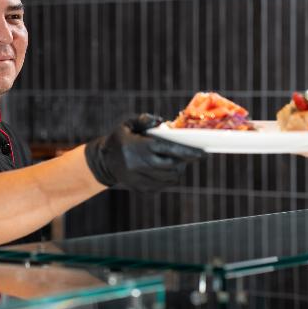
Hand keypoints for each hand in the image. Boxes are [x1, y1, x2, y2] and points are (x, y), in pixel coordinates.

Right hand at [85, 114, 205, 191]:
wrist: (104, 162)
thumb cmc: (120, 138)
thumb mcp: (128, 124)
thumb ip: (145, 120)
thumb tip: (161, 122)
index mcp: (137, 147)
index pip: (168, 149)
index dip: (187, 151)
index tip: (203, 153)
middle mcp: (138, 165)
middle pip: (172, 166)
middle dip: (185, 160)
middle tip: (192, 155)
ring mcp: (139, 179)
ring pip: (170, 178)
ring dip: (178, 169)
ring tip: (179, 161)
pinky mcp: (141, 189)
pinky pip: (164, 185)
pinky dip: (170, 178)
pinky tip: (167, 169)